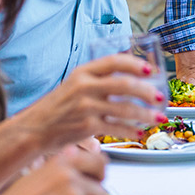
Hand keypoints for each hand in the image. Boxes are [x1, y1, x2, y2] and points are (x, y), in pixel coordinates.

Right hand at [12, 54, 166, 146]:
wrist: (34, 129)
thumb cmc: (58, 108)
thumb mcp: (74, 85)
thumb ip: (97, 80)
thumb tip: (131, 77)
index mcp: (82, 72)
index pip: (114, 61)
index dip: (135, 64)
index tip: (151, 70)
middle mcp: (84, 86)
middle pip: (125, 84)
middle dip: (147, 91)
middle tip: (160, 96)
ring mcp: (85, 107)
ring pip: (125, 109)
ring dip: (146, 114)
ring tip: (158, 118)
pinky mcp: (86, 127)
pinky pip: (116, 128)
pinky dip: (131, 131)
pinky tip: (139, 133)